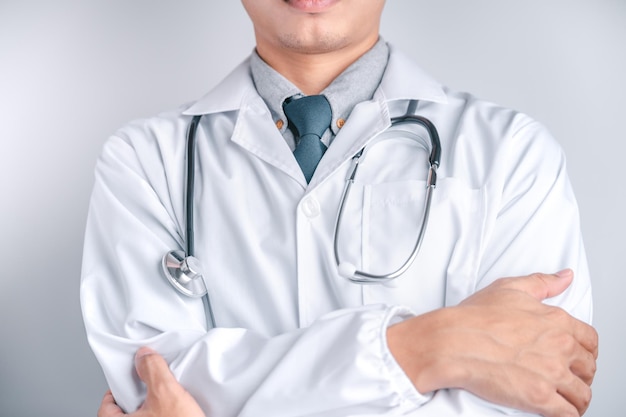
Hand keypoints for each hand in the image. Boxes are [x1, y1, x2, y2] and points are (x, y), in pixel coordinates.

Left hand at [98, 347, 205, 416]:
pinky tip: (177, 413)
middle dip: (139, 398)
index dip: (119, 388)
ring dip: (154, 409)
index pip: (106, 405)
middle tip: (152, 389)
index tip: (130, 380)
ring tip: (168, 402)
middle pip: (125, 412)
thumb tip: (144, 356)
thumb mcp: (166, 392)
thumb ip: (153, 370)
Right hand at [387, 270, 597, 416]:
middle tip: (570, 378)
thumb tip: (565, 277)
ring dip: (577, 399)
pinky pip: (568, 413)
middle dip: (582, 374)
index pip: (590, 339)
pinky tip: (559, 412)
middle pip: (588, 367)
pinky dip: (567, 414)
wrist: (455, 341)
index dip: (585, 350)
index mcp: (556, 321)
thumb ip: (543, 283)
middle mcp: (560, 347)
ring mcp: (551, 374)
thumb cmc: (475, 317)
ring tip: (568, 400)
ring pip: (582, 394)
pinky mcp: (540, 398)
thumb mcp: (509, 288)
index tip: (577, 356)